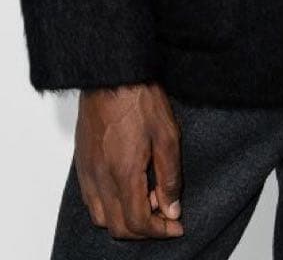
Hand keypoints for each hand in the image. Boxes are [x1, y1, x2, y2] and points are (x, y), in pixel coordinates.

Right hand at [75, 81, 184, 239]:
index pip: (138, 222)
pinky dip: (108, 207)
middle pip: (118, 227)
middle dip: (144, 231)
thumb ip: (169, 177)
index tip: (176, 226)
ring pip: (101, 217)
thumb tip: (172, 209)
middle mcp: (100, 178)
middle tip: (165, 218)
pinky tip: (126, 191)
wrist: (112, 75)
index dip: (160, 231)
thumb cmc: (140, 99)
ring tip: (148, 202)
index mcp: (123, 174)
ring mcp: (88, 171)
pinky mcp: (82, 162)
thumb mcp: (167, 136)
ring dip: (124, 220)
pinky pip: (90, 199)